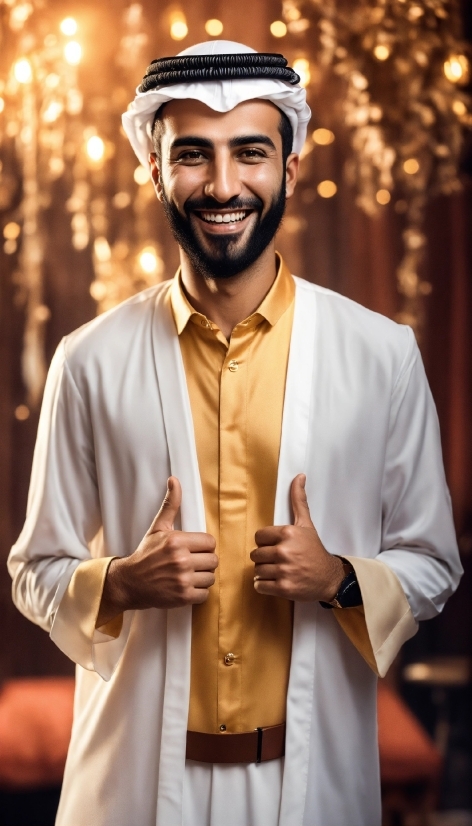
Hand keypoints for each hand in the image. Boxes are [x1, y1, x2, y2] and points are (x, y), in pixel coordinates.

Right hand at [97, 477, 217, 624]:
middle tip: (192, 563)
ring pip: (211, 577)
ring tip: (188, 575)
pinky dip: (198, 593)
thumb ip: (170, 505)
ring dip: (202, 577)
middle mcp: (181, 560)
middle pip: (213, 560)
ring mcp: (182, 579)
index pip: (210, 542)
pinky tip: (186, 587)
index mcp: (177, 541)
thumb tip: (174, 480)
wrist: (129, 582)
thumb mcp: (157, 528)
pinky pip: (205, 594)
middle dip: (204, 562)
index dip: (204, 546)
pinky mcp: (183, 597)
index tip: (194, 550)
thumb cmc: (145, 554)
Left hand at [250, 474, 343, 601]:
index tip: (276, 546)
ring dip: (265, 572)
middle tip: (278, 560)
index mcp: (287, 533)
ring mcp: (284, 570)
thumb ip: (298, 500)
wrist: (329, 577)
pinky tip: (276, 581)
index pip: (258, 537)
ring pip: (257, 570)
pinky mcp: (283, 588)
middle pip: (256, 554)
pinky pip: (260, 585)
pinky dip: (264, 586)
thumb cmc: (314, 549)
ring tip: (278, 571)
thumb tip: (299, 476)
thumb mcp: (306, 524)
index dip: (265, 543)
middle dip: (265, 558)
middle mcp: (285, 551)